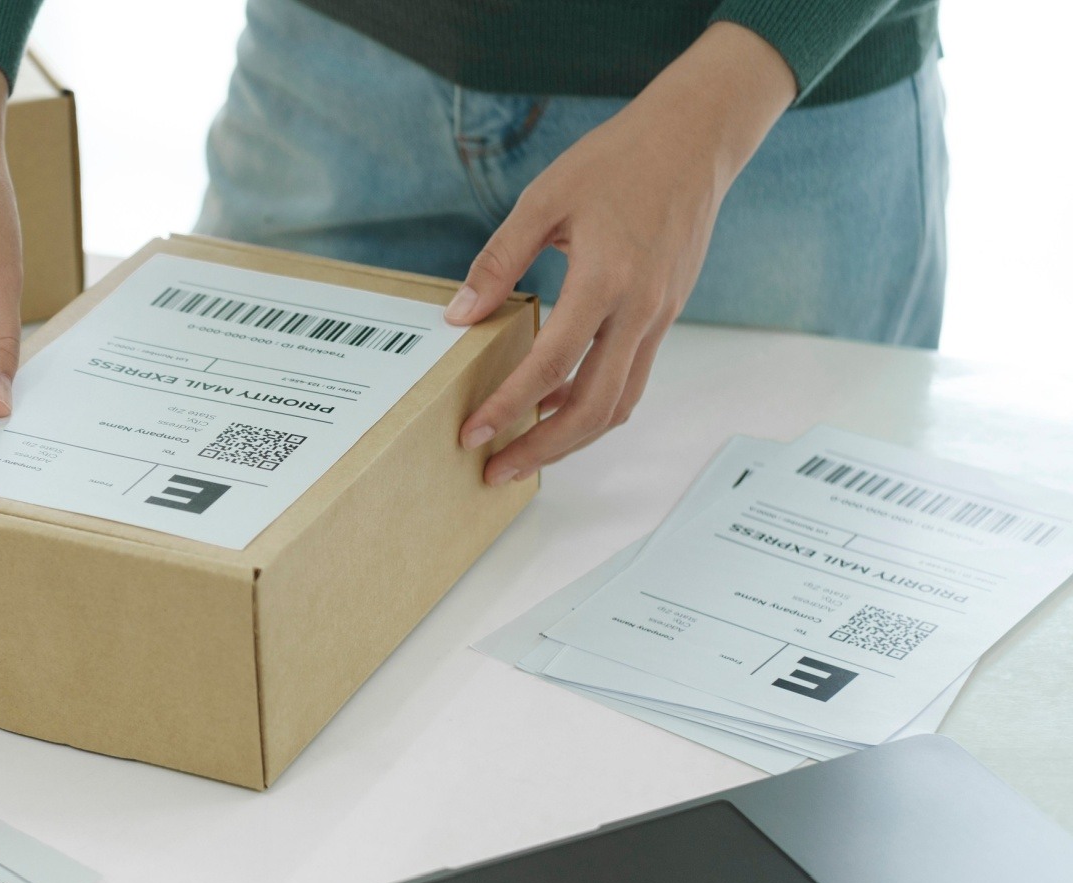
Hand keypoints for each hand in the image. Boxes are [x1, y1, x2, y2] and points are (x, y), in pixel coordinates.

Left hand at [446, 22, 796, 484]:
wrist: (695, 140)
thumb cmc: (618, 160)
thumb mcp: (544, 199)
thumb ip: (499, 261)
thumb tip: (459, 316)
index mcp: (606, 278)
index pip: (551, 363)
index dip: (509, 405)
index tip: (473, 433)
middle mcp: (640, 309)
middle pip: (595, 408)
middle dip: (542, 448)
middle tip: (496, 470)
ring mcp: (659, 317)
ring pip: (619, 403)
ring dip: (571, 437)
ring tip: (524, 452)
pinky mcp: (665, 316)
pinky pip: (629, 378)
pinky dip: (593, 402)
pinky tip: (554, 402)